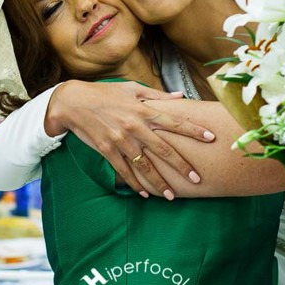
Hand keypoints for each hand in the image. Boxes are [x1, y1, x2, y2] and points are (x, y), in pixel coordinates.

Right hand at [46, 81, 214, 198]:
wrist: (73, 102)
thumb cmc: (104, 93)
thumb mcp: (131, 89)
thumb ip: (157, 95)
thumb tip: (180, 96)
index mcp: (143, 110)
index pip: (174, 122)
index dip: (194, 130)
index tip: (211, 138)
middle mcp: (134, 126)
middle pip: (164, 149)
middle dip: (182, 165)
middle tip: (197, 179)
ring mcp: (120, 140)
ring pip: (145, 165)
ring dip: (159, 182)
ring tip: (171, 195)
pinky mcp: (107, 150)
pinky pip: (124, 171)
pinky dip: (135, 183)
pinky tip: (145, 194)